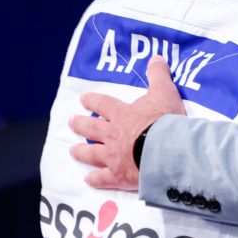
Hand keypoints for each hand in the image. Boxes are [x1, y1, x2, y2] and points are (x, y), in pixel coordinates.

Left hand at [68, 56, 185, 189]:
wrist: (166, 150)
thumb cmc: (165, 120)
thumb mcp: (165, 92)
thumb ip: (159, 76)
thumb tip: (156, 57)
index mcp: (122, 114)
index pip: (103, 105)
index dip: (93, 101)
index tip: (84, 99)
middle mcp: (113, 134)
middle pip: (91, 128)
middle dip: (80, 124)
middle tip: (71, 122)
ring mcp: (113, 156)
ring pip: (91, 153)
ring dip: (81, 151)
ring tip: (73, 150)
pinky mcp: (118, 176)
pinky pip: (102, 178)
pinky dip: (95, 179)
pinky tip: (88, 179)